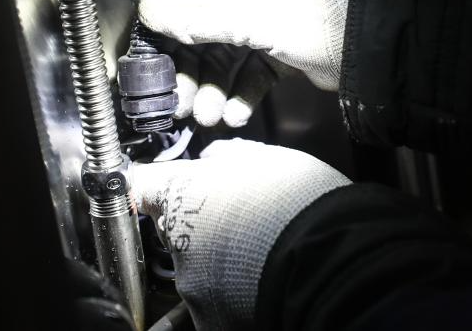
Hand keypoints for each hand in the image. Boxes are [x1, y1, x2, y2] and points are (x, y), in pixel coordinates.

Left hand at [131, 139, 349, 329]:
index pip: (144, 185)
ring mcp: (189, 281)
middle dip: (196, 225)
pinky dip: (231, 294)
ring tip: (259, 252)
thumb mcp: (264, 157)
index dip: (159, 186)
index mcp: (182, 191)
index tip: (168, 188)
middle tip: (238, 221)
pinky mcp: (206, 316)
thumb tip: (212, 158)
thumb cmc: (299, 198)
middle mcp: (175, 237)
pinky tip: (261, 281)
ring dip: (217, 260)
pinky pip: (212, 301)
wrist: (327, 252)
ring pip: (194, 267)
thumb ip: (227, 157)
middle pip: (172, 229)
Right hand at [140, 0, 366, 124]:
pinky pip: (257, 74)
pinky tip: (235, 114)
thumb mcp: (248, 14)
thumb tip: (149, 10)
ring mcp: (278, 24)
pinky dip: (244, 94)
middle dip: (196, 71)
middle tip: (181, 103)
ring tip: (209, 116)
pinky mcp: (292, 53)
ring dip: (217, 88)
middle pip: (211, 34)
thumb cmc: (315, 13)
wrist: (372, 41)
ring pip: (233, 59)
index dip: (172, 31)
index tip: (155, 63)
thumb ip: (196, 17)